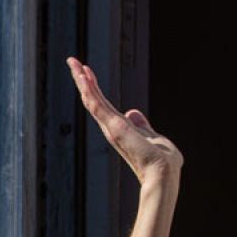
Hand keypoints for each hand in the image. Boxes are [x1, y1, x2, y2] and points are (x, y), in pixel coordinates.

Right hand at [68, 57, 182, 186]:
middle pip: (94, 101)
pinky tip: (81, 74)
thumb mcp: (154, 138)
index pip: (104, 106)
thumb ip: (143, 126)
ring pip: (92, 99)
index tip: (87, 73)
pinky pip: (97, 104)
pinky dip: (88, 88)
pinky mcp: (114, 127)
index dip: (95, 89)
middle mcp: (113, 129)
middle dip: (83, 81)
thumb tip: (133, 111)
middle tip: (72, 61)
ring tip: (72, 62)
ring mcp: (112, 128)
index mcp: (122, 131)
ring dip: (82, 80)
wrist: (163, 175)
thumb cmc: (163, 163)